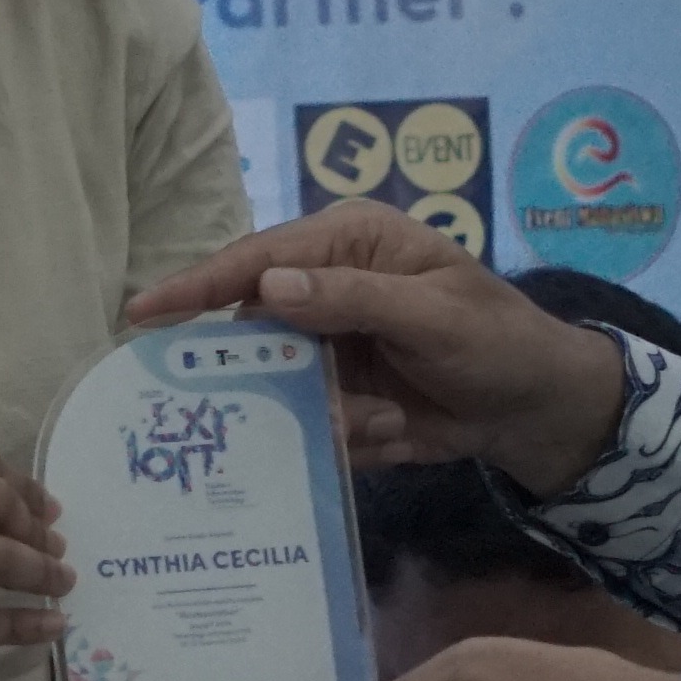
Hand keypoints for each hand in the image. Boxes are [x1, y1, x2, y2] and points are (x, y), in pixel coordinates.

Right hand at [124, 206, 633, 493]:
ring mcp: (327, 346)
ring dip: (321, 413)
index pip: (258, 261)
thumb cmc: (498, 340)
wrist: (538, 409)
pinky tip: (394, 431)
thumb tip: (269, 287)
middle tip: (262, 402)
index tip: (141, 314)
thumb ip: (353, 299)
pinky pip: (306, 423)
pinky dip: (344, 436)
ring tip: (375, 420)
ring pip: (277, 387)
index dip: (197, 286)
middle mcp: (326, 289)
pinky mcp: (335, 396)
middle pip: (252, 327)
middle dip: (260, 373)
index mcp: (348, 244)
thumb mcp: (435, 315)